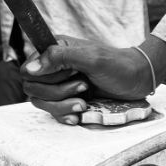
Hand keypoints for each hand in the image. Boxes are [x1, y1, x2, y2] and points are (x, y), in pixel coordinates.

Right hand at [21, 38, 151, 124]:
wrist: (137, 80)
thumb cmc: (118, 65)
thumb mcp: (91, 58)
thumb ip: (60, 58)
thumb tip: (30, 68)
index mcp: (56, 49)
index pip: (28, 70)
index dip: (45, 78)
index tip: (69, 74)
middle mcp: (54, 67)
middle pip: (33, 89)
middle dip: (58, 93)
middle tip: (83, 86)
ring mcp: (60, 84)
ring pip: (41, 103)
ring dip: (62, 105)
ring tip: (84, 102)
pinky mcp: (67, 99)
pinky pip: (53, 113)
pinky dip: (65, 115)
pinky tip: (79, 114)